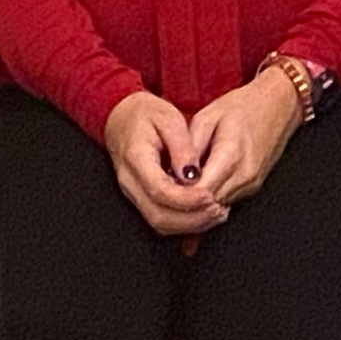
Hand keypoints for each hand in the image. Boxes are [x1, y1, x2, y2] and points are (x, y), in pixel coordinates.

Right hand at [104, 91, 223, 235]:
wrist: (122, 118)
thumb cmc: (146, 114)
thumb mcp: (169, 119)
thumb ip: (182, 147)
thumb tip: (193, 176)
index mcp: (135, 158)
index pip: (159, 191)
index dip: (187, 199)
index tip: (210, 196)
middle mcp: (130, 181)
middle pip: (158, 215)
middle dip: (191, 219)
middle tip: (218, 209)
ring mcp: (132, 192)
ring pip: (158, 222)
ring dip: (189, 224)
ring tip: (216, 213)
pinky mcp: (140, 197)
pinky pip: (159, 218)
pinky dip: (182, 222)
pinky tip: (203, 214)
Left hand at [177, 66, 305, 211]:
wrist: (279, 104)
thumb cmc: (243, 106)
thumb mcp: (208, 117)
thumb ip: (189, 148)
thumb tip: (173, 175)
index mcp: (231, 154)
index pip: (199, 192)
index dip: (177, 194)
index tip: (161, 187)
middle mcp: (244, 175)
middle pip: (206, 205)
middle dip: (183, 202)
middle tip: (164, 191)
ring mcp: (251, 183)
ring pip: (215, 207)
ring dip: (196, 202)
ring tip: (179, 188)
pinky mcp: (253, 187)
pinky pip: (225, 201)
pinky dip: (209, 198)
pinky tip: (199, 186)